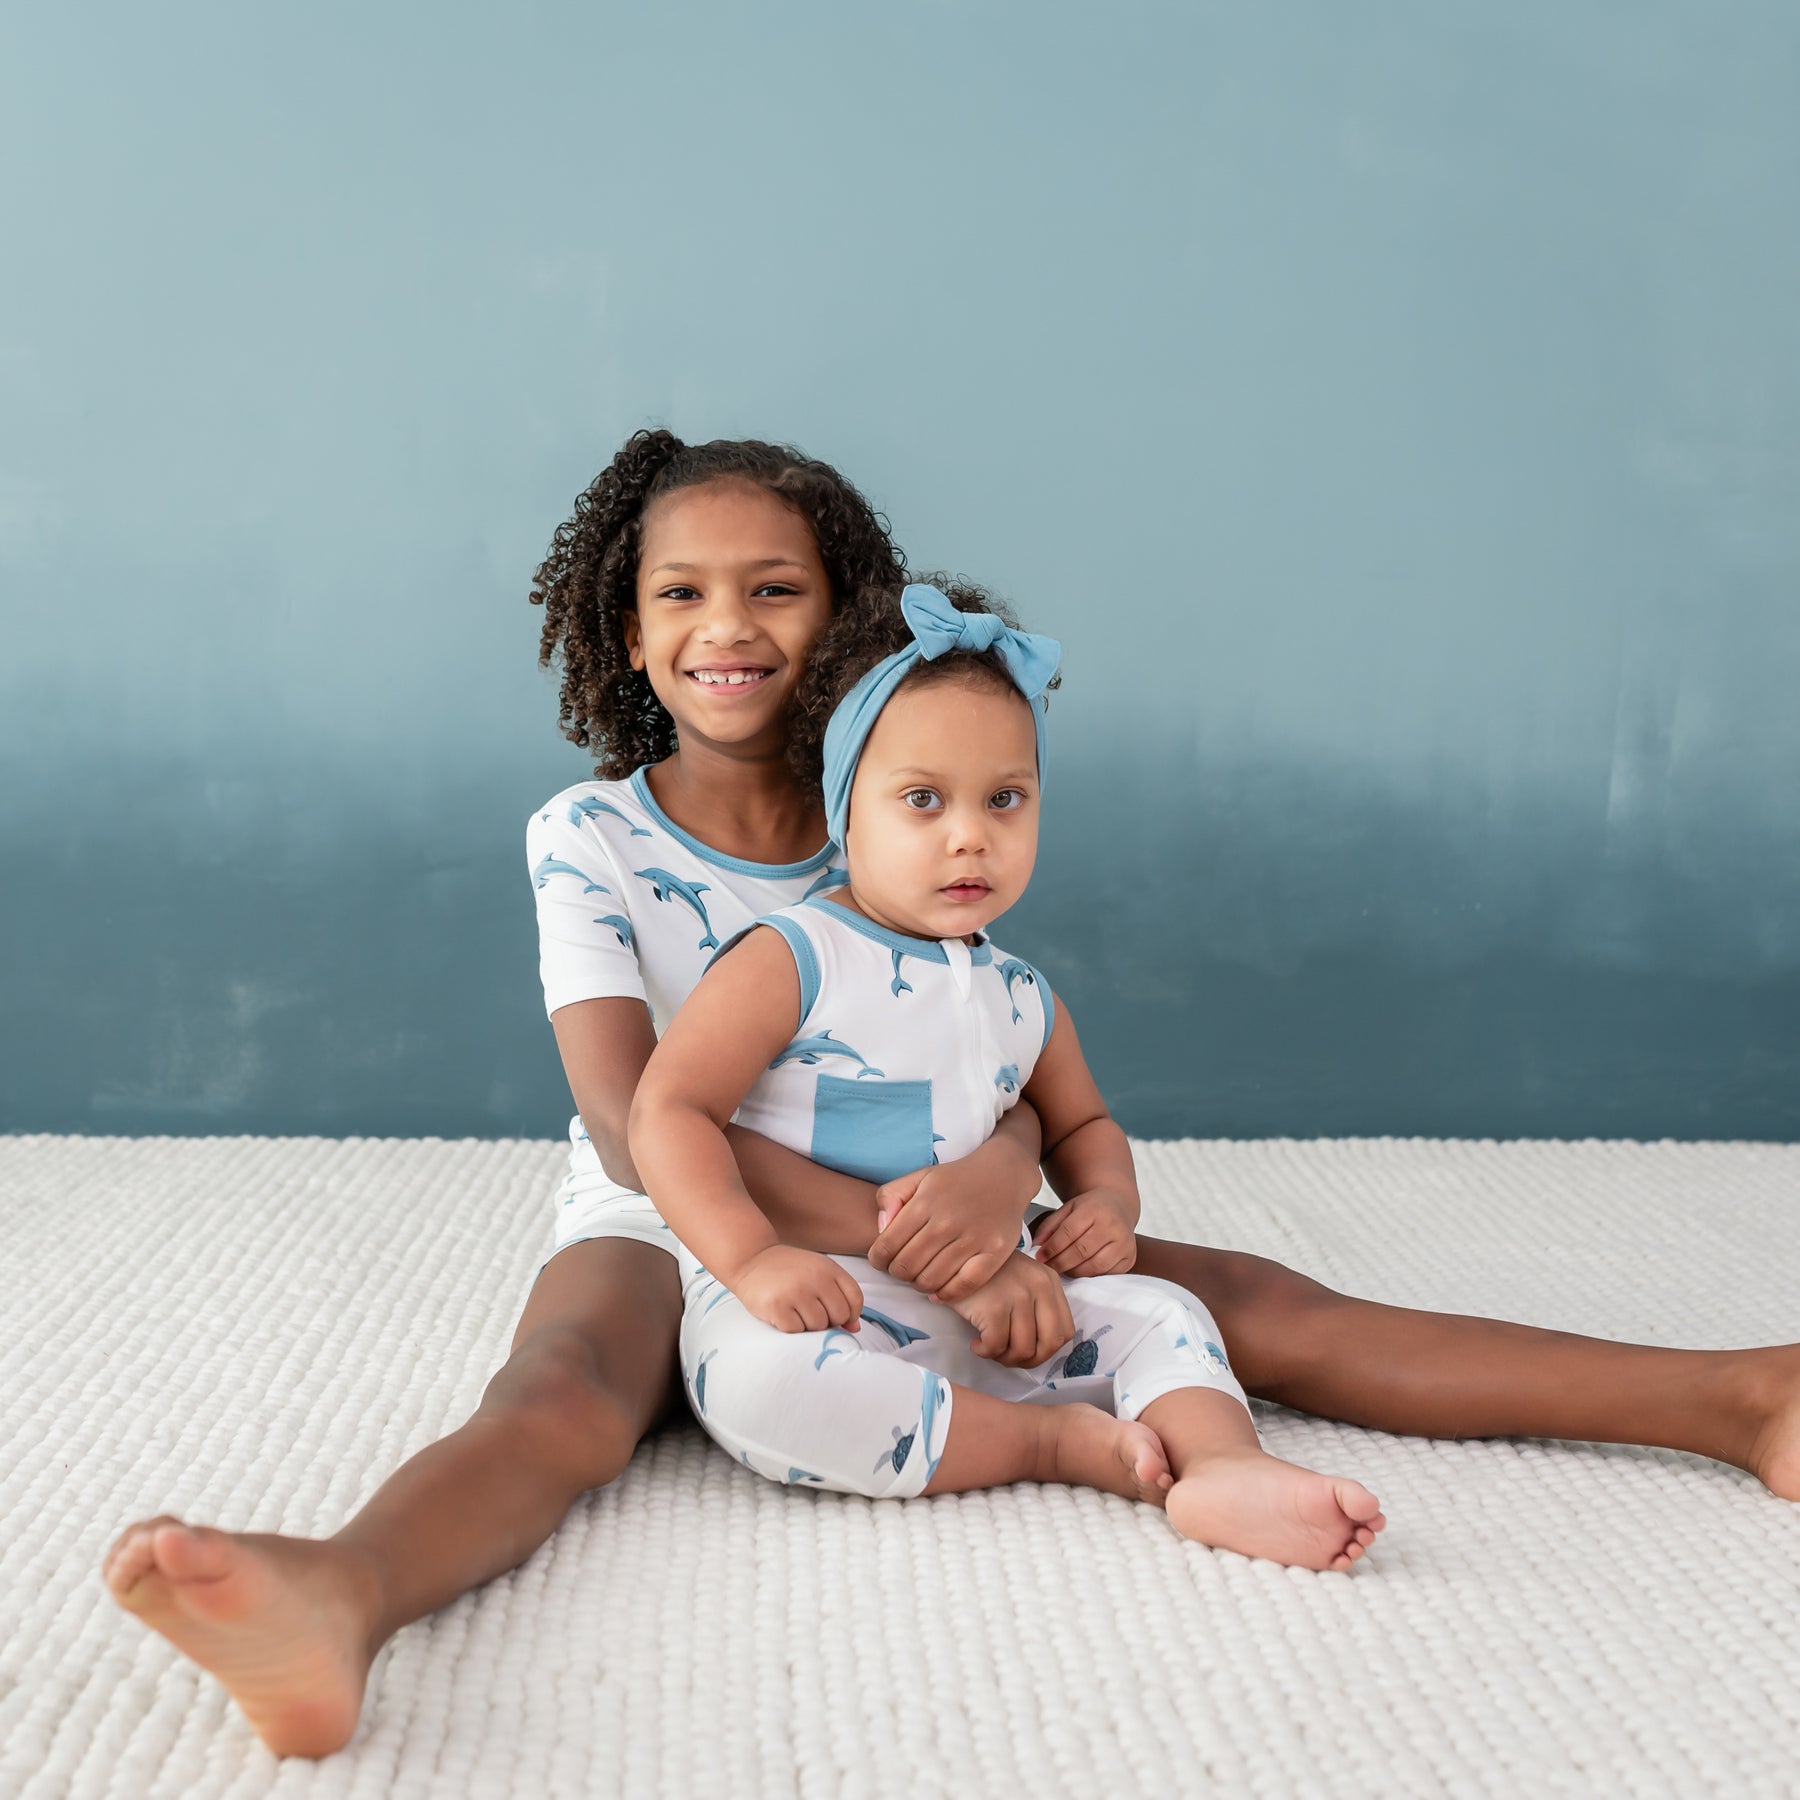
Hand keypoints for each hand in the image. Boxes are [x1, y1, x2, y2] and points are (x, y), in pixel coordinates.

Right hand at [732, 1246, 863, 1332]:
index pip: (855, 1300)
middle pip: (839, 1316)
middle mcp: (815, 1278)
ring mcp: (796, 1292)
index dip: (849, 1313)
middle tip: (810, 1311)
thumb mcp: (818, 1272)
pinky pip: (796, 1331)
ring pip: (818, 1326)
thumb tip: (854, 1329)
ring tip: (795, 1310)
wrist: (751, 1259)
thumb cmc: (788, 1269)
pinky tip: (783, 1313)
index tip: (835, 1313)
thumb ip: (839, 1296)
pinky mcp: (777, 1306)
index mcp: (829, 1268)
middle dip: (827, 1320)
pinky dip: (791, 1327)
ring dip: (807, 1325)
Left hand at [868, 1141, 1038, 1302]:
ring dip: (919, 1285)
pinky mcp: (994, 1253)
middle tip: (903, 1269)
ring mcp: (972, 1239)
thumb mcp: (919, 1176)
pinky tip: (939, 1291)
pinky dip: (946, 1295)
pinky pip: (963, 1286)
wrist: (1004, 1174)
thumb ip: (890, 1196)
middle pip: (906, 1267)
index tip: (882, 1261)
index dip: (878, 1260)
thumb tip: (881, 1229)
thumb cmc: (956, 1180)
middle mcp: (947, 1222)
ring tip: (920, 1276)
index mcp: (924, 1203)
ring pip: (931, 1280)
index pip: (887, 1246)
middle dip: (897, 1273)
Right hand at [946, 1251, 1075, 1366]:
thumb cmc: (987, 1274)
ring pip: (1022, 1350)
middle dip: (1028, 1361)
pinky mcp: (994, 1307)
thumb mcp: (1022, 1280)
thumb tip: (1041, 1350)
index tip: (1027, 1351)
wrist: (953, 1258)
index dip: (1047, 1350)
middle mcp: (1039, 1286)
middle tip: (1007, 1356)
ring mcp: (1018, 1296)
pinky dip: (985, 1352)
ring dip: (1003, 1357)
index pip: (1065, 1331)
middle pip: (1049, 1344)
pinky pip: (996, 1346)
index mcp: (1049, 1281)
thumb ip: (1038, 1305)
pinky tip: (976, 1343)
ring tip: (989, 1347)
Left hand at [1031, 1189, 1137, 1277]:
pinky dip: (1089, 1275)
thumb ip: (1050, 1224)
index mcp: (1095, 1209)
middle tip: (1047, 1267)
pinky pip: (1105, 1273)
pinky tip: (1079, 1269)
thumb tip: (1036, 1245)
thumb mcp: (1069, 1208)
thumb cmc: (1090, 1208)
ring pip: (1094, 1266)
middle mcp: (1113, 1226)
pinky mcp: (1129, 1258)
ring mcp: (1124, 1243)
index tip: (1039, 1256)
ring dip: (1073, 1271)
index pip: (1069, 1232)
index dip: (1052, 1247)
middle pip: (1081, 1251)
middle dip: (1060, 1262)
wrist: (1119, 1205)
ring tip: (1061, 1268)